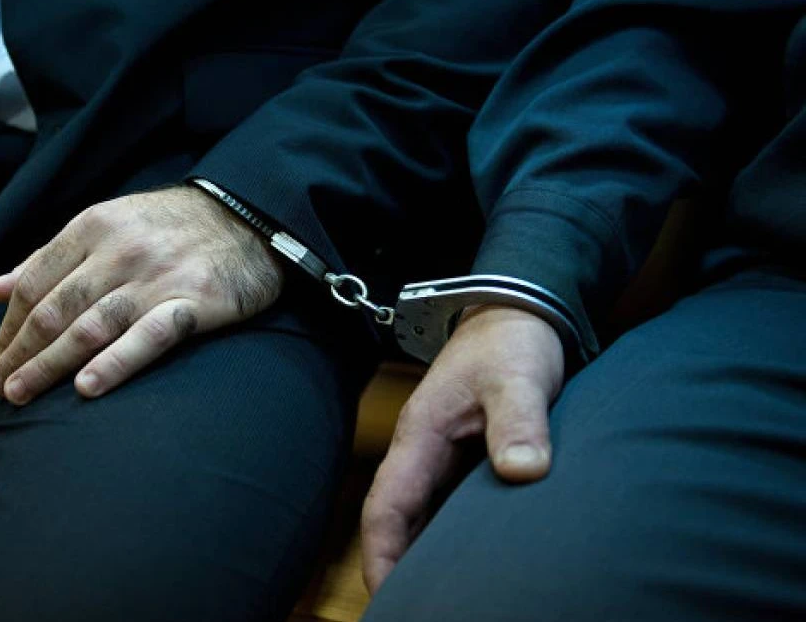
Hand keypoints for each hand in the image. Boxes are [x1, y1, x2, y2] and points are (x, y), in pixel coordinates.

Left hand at [0, 185, 282, 404]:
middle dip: (19, 353)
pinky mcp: (194, 303)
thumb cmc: (170, 227)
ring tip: (20, 395)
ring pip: (90, 327)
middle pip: (54, 310)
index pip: (34, 282)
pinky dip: (114, 363)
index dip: (9, 326)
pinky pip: (147, 337)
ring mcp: (157, 278)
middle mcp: (120, 251)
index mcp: (93, 226)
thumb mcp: (107, 223)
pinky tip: (86, 388)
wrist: (248, 218)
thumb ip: (51, 256)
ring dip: (49, 365)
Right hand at [360, 304, 563, 593]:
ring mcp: (443, 455)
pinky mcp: (466, 456)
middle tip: (413, 608)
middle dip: (397, 567)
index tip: (387, 597)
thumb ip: (520, 423)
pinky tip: (475, 560)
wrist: (521, 312)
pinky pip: (450, 505)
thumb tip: (523, 471)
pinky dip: (453, 536)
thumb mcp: (518, 378)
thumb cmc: (512, 340)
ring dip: (425, 554)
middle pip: (397, 521)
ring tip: (443, 596)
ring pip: (422, 516)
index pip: (386, 507)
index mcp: (421, 435)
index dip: (381, 555)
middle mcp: (424, 450)